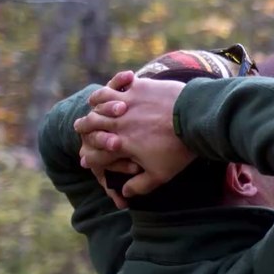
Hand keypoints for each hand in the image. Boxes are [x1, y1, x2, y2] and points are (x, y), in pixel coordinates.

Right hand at [74, 73, 195, 197]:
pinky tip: (123, 79)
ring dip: (96, 102)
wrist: (194, 119)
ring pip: (101, 100)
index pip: (95, 153)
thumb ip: (140, 185)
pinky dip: (118, 81)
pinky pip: (121, 83)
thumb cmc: (178, 149)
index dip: (89, 157)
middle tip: (78, 126)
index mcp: (121, 145)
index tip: (84, 160)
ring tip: (92, 102)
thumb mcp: (160, 175)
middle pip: (92, 123)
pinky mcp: (139, 86)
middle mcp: (119, 123)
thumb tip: (125, 194)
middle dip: (84, 127)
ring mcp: (127, 102)